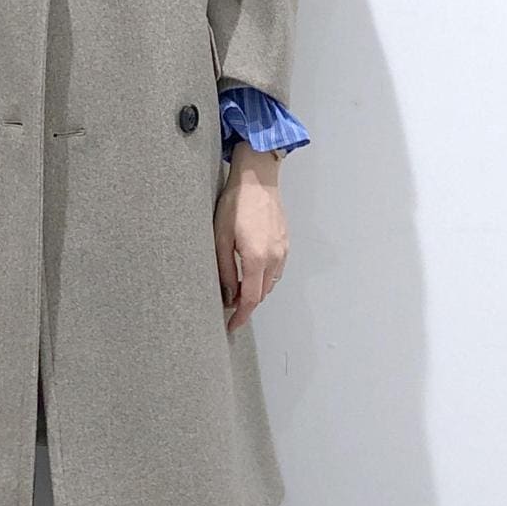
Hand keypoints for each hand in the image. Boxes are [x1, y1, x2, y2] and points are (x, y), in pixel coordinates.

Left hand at [214, 148, 286, 331]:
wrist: (258, 179)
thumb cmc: (236, 204)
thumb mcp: (221, 238)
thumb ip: (225, 270)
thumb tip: (228, 294)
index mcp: (256, 258)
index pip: (250, 299)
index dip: (241, 316)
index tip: (232, 325)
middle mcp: (274, 258)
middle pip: (262, 294)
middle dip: (247, 306)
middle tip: (230, 310)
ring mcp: (283, 250)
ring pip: (271, 283)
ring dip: (256, 292)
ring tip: (238, 292)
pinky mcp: (285, 243)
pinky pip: (277, 270)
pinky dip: (265, 279)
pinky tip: (252, 273)